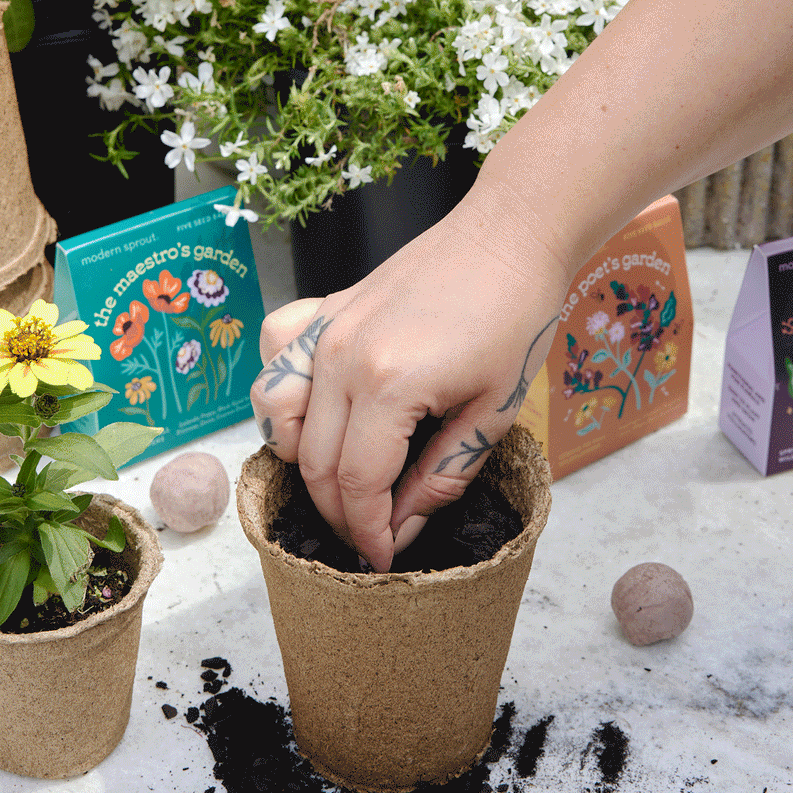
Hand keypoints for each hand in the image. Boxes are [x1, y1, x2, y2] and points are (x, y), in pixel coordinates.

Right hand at [249, 198, 566, 570]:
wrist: (508, 235)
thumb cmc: (516, 317)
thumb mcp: (492, 411)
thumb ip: (441, 476)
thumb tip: (403, 526)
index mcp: (388, 385)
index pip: (357, 483)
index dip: (368, 532)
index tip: (383, 558)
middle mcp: (341, 357)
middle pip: (315, 462)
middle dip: (340, 512)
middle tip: (372, 533)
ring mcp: (326, 328)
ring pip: (278, 415)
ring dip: (303, 460)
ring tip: (344, 477)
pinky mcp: (326, 309)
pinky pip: (277, 355)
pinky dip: (283, 391)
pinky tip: (316, 405)